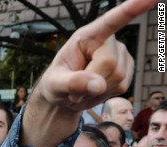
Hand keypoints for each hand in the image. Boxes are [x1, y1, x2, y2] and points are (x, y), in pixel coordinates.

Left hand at [35, 0, 156, 111]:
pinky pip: (123, 86)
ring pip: (118, 77)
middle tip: (75, 88)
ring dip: (98, 90)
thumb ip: (72, 83)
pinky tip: (95, 91)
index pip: (110, 21)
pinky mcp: (127, 69)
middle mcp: (107, 41)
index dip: (131, 9)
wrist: (64, 97)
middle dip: (92, 81)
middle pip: (110, 64)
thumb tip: (99, 85)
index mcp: (86, 36)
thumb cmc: (56, 85)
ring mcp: (120, 54)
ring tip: (84, 88)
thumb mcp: (54, 85)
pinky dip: (106, 95)